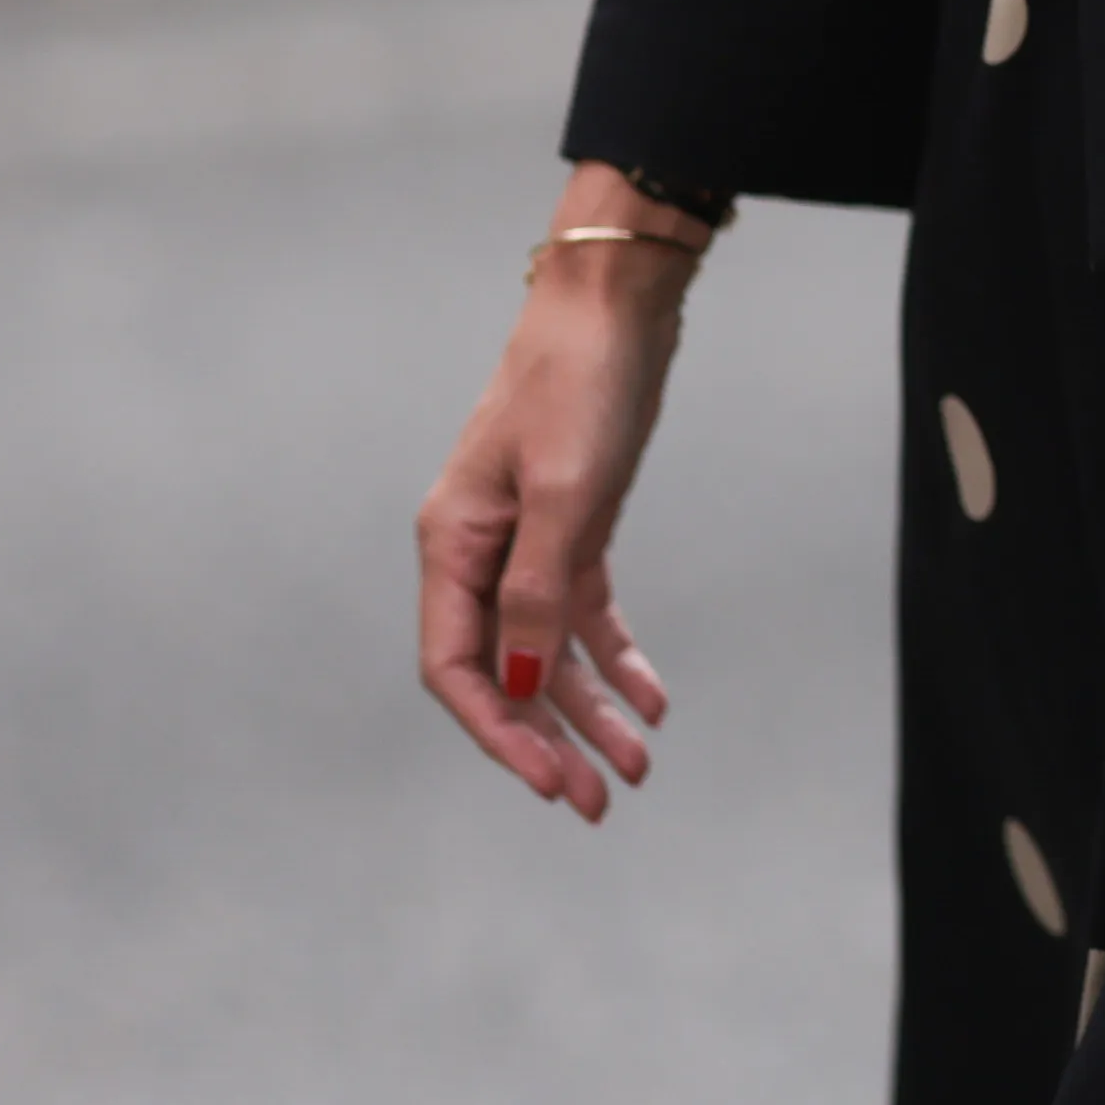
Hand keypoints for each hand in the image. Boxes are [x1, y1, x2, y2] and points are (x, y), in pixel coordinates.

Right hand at [420, 176, 699, 821]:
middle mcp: (479, 552)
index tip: (547, 784)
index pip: (457, 669)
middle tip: (597, 802)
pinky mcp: (573, 526)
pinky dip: (614, 658)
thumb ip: (539, 592)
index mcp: (453, 545)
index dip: (497, 734)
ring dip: (588, 711)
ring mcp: (525, 541)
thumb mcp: (566, 492)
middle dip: (548, 742)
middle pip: (505, 673)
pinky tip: (651, 700)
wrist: (616, 302)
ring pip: (548, 652)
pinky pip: (584, 614)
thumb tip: (525, 681)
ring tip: (637, 767)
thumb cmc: (579, 382)